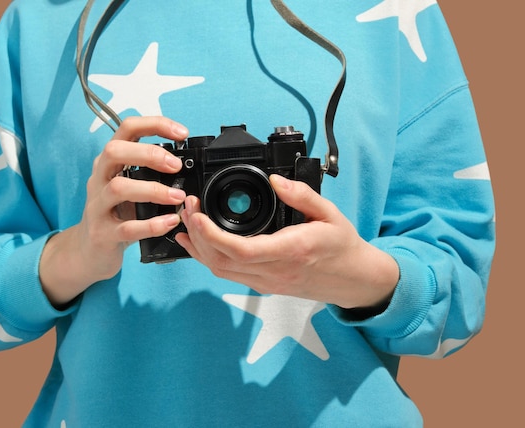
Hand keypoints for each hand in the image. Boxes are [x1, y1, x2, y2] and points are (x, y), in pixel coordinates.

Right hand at [40, 116, 187, 305]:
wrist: (89, 252)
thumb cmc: (117, 215)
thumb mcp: (130, 187)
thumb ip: (151, 174)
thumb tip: (186, 166)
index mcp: (109, 163)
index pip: (127, 129)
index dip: (155, 125)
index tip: (182, 133)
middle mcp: (99, 179)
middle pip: (114, 151)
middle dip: (148, 153)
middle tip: (176, 165)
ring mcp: (97, 206)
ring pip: (118, 188)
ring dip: (153, 190)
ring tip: (177, 197)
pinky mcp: (102, 234)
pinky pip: (126, 228)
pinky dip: (151, 225)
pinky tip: (170, 222)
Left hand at [175, 174, 398, 309]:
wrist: (354, 280)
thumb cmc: (342, 247)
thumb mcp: (330, 214)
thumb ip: (301, 195)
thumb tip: (276, 179)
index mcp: (290, 252)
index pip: (241, 250)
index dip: (211, 235)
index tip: (196, 215)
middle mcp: (274, 272)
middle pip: (221, 261)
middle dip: (197, 235)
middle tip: (187, 207)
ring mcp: (266, 282)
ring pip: (220, 271)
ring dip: (198, 248)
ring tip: (185, 222)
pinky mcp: (263, 285)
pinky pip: (228, 274)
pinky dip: (208, 258)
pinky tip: (196, 243)